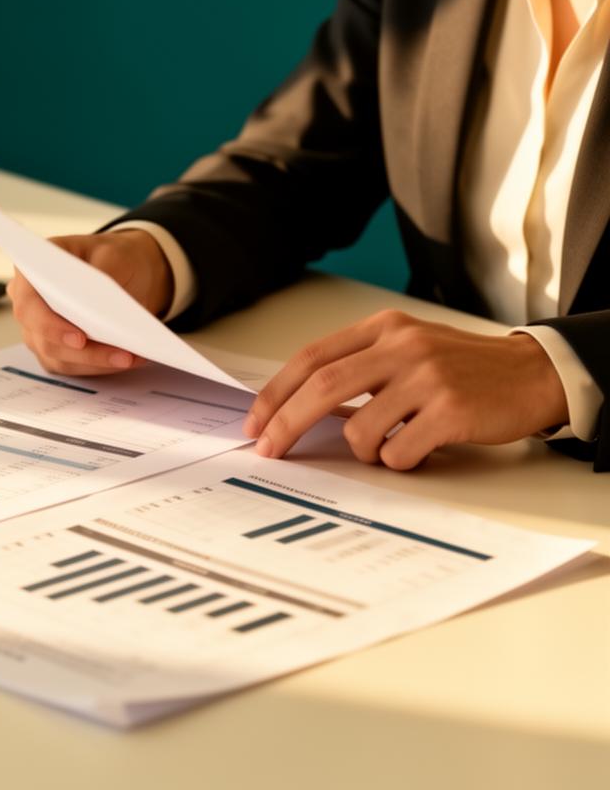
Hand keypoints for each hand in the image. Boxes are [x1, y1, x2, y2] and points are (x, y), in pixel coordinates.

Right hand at [6, 230, 172, 375]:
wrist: (127, 272)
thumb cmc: (114, 257)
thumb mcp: (114, 255)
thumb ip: (103, 276)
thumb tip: (97, 306)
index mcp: (32, 271)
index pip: (28, 304)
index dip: (49, 325)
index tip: (80, 338)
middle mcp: (29, 303)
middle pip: (42, 338)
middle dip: (83, 351)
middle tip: (120, 354)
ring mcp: (38, 330)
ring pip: (59, 357)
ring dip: (97, 361)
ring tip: (131, 356)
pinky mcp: (55, 351)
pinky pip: (72, 367)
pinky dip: (100, 366)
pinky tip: (128, 359)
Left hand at [243, 309, 569, 469]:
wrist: (533, 374)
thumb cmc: (462, 368)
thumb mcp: (406, 348)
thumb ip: (358, 366)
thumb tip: (298, 406)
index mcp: (383, 328)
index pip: (312, 358)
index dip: (276, 392)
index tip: (255, 422)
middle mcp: (402, 346)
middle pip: (322, 388)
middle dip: (286, 423)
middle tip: (269, 450)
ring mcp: (427, 377)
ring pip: (360, 428)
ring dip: (362, 450)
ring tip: (388, 445)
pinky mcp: (451, 411)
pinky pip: (398, 452)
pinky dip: (397, 461)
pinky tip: (418, 449)